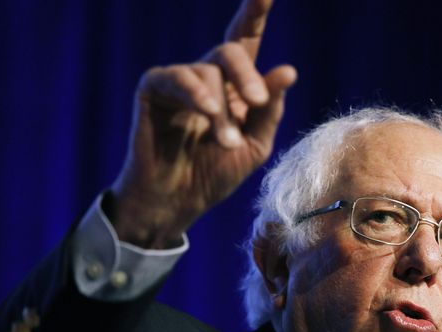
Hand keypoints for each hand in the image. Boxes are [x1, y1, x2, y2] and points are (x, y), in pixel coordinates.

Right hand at [109, 0, 296, 248]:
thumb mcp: (254, 145)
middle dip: (248, 77)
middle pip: (231, 51)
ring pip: (208, 73)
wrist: (177, 202)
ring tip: (224, 143)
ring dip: (221, 111)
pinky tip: (205, 111)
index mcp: (236, 84)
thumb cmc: (215, 174)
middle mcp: (208, 74)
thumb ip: (269, 109)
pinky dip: (195, 93)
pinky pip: (176, 77)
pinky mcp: (153, 88)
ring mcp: (179, 79)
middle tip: (257, 106)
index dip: (255, 11)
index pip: (247, 38)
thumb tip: (288, 70)